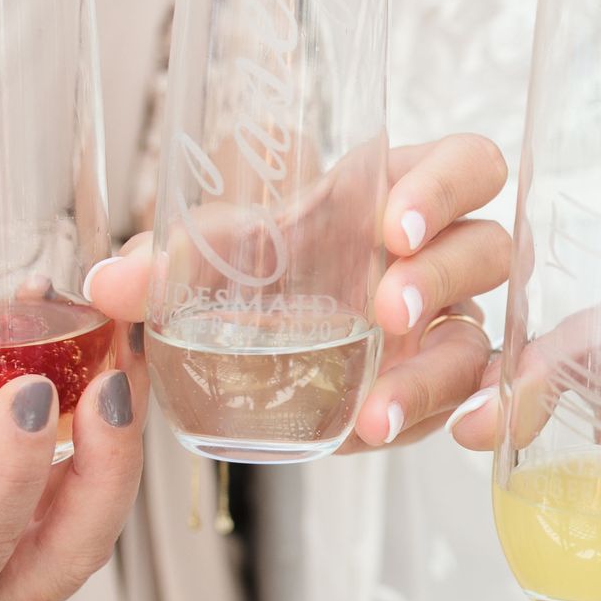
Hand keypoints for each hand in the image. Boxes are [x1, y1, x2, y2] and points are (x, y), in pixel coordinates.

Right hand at [0, 271, 143, 600]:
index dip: (12, 471)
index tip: (32, 391)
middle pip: (73, 549)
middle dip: (109, 461)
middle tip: (115, 377)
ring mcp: (21, 582)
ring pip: (96, 516)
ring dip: (117, 432)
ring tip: (121, 349)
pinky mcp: (43, 543)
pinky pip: (90, 488)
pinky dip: (102, 425)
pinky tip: (103, 358)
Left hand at [90, 134, 510, 450]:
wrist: (262, 339)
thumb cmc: (259, 271)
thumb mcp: (216, 259)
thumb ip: (168, 266)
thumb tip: (108, 284)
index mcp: (398, 191)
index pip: (466, 164)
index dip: (446, 186)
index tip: (394, 226)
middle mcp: (442, 254)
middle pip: (488, 246)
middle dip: (439, 278)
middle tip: (383, 313)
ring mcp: (452, 323)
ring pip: (481, 335)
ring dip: (438, 372)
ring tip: (376, 412)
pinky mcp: (448, 387)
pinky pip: (489, 396)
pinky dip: (491, 416)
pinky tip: (455, 436)